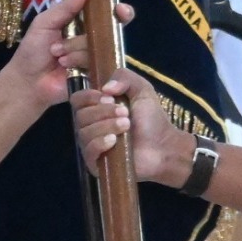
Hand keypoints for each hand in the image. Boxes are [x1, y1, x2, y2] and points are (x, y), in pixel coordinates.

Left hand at [0, 0, 134, 110]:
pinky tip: (66, 65)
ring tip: (58, 53)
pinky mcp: (98, 69)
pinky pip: (100, 59)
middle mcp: (91, 32)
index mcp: (78, 17)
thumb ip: (64, 7)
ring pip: (103, 40)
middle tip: (119, 12)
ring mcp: (96, 51)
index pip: (100, 0)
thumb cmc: (33, 51)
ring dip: (78, 45)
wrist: (30, 83)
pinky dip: (81, 60)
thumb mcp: (44, 23)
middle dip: (120, 13)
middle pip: (115, 19)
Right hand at [60, 66, 194, 185]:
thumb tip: (105, 88)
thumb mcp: (141, 89)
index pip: (77, 99)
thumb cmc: (152, 119)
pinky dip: (100, 143)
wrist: (164, 146)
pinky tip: (114, 141)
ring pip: (85, 132)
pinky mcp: (96, 163)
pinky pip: (88, 150)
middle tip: (125, 113)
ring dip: (106, 125)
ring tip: (126, 125)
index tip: (109, 98)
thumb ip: (124, 77)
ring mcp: (92, 145)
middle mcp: (91, 126)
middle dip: (103, 111)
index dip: (89, 96)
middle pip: (80, 115)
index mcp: (97, 108)